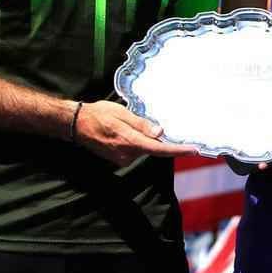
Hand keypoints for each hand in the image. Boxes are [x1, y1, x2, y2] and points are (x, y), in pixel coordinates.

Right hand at [72, 100, 196, 166]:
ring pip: (144, 149)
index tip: (194, 150)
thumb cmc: (99, 114)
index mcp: (130, 142)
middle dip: (158, 138)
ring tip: (126, 123)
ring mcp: (122, 158)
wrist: (76, 124)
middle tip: (143, 121)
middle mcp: (127, 154)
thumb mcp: (122, 113)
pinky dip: (137, 141)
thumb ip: (142, 124)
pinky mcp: (119, 159)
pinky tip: (124, 130)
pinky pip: (135, 150)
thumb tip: (160, 132)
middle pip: (154, 148)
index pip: (160, 149)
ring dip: (144, 138)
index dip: (179, 150)